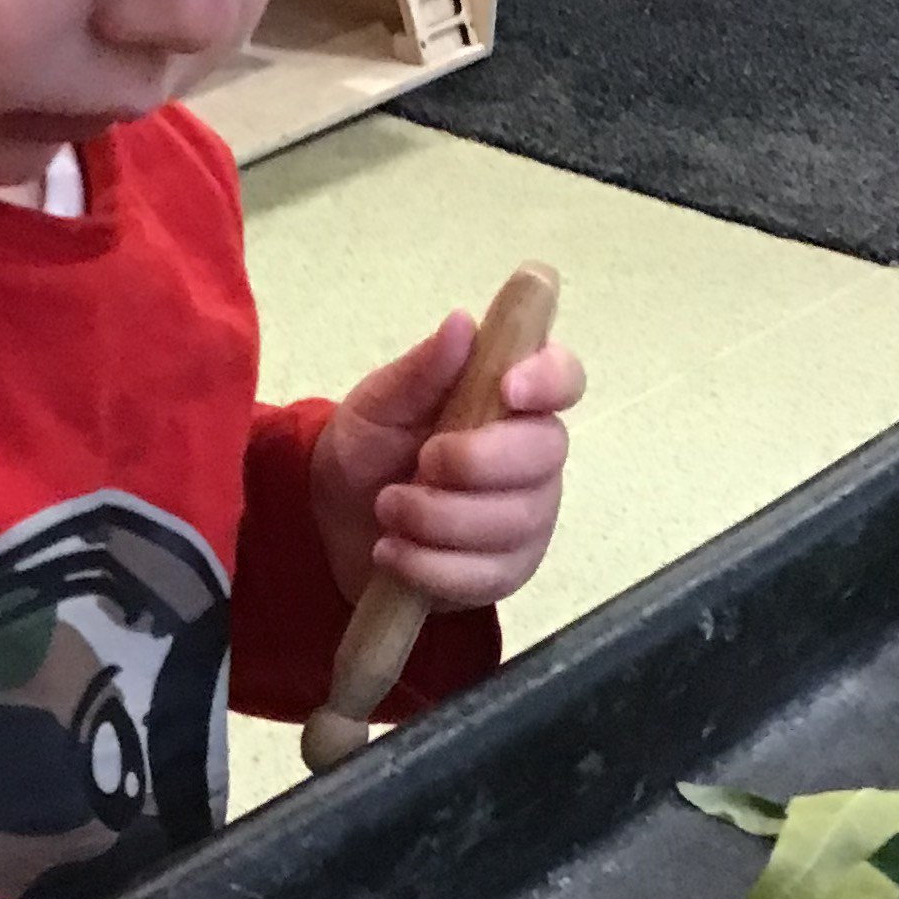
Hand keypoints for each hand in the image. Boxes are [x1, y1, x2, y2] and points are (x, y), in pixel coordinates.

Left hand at [310, 312, 584, 612]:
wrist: (335, 522)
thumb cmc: (369, 449)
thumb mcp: (378, 404)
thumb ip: (421, 370)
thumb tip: (461, 324)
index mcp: (509, 398)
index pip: (563, 378)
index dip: (548, 380)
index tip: (508, 388)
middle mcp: (532, 454)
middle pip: (546, 453)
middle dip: (476, 462)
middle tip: (420, 464)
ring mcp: (526, 516)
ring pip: (514, 520)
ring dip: (439, 518)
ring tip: (387, 509)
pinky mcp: (506, 569)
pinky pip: (487, 574)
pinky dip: (430, 566)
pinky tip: (393, 552)